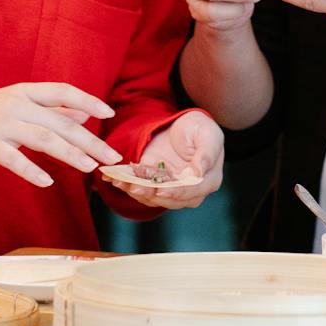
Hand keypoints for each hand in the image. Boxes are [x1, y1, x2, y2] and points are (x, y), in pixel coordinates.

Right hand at [0, 82, 122, 187]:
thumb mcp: (19, 105)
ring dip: (70, 154)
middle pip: (60, 122)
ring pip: (43, 139)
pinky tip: (48, 182)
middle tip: (111, 157)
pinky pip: (13, 159)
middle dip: (89, 140)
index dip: (87, 100)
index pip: (62, 91)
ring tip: (89, 168)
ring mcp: (1, 125)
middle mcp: (16, 105)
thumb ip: (53, 109)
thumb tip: (86, 112)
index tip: (109, 114)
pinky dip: (31, 171)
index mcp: (25, 92)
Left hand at [103, 111, 224, 209]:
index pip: (192, 191)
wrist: (182, 127)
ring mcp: (170, 190)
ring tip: (120, 182)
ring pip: (153, 197)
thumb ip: (207, 154)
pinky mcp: (153, 184)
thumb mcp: (208, 134)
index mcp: (209, 180)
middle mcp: (190, 191)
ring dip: (136, 190)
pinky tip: (116, 179)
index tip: (161, 190)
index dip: (176, 192)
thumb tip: (200, 173)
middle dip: (150, 194)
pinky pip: (141, 188)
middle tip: (134, 187)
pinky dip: (128, 184)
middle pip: (170, 199)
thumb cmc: (199, 129)